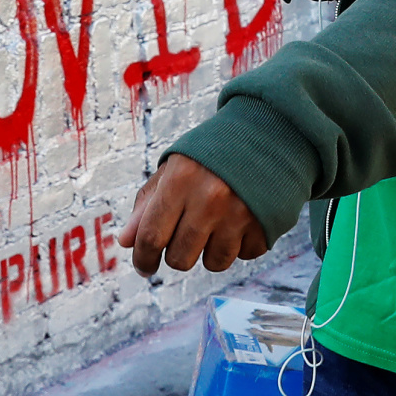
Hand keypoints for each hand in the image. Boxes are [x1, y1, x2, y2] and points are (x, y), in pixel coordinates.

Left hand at [119, 155, 270, 276]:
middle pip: (179, 258)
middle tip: (183, 237)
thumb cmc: (215, 150)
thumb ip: (148, 203)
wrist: (269, 129)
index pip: (151, 236)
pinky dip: (240, 245)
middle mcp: (210, 199)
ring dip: (210, 251)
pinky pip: (244, 256)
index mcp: (181, 179)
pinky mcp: (265, 224)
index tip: (144, 266)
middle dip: (176, 254)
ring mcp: (240, 214)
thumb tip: (127, 242)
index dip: (143, 258)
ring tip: (215, 225)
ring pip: (213, 263)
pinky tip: (240, 221)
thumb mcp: (175, 165)